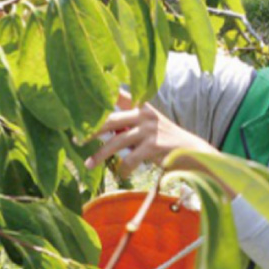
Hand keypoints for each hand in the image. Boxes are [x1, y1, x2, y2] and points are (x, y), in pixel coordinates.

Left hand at [84, 101, 218, 178]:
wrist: (193, 153)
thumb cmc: (167, 142)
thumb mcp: (149, 127)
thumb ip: (129, 125)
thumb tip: (100, 131)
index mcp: (142, 106)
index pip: (116, 94)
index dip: (98, 95)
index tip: (78, 100)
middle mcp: (144, 113)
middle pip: (109, 119)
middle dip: (90, 130)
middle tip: (75, 138)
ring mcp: (149, 129)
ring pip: (116, 142)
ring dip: (100, 155)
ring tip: (88, 164)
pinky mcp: (153, 146)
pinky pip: (130, 160)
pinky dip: (124, 169)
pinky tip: (123, 175)